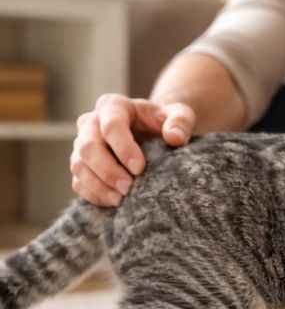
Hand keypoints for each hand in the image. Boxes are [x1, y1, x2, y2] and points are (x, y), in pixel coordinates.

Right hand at [71, 94, 195, 206]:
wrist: (152, 132)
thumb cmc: (165, 122)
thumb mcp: (180, 115)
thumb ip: (181, 122)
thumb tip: (175, 137)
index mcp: (113, 106)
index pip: (111, 125)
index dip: (123, 148)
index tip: (140, 168)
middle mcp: (91, 122)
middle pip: (88, 146)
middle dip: (108, 170)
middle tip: (129, 188)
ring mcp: (82, 144)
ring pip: (79, 165)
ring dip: (99, 185)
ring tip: (122, 199)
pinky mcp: (81, 164)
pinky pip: (78, 182)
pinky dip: (94, 194)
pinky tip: (115, 202)